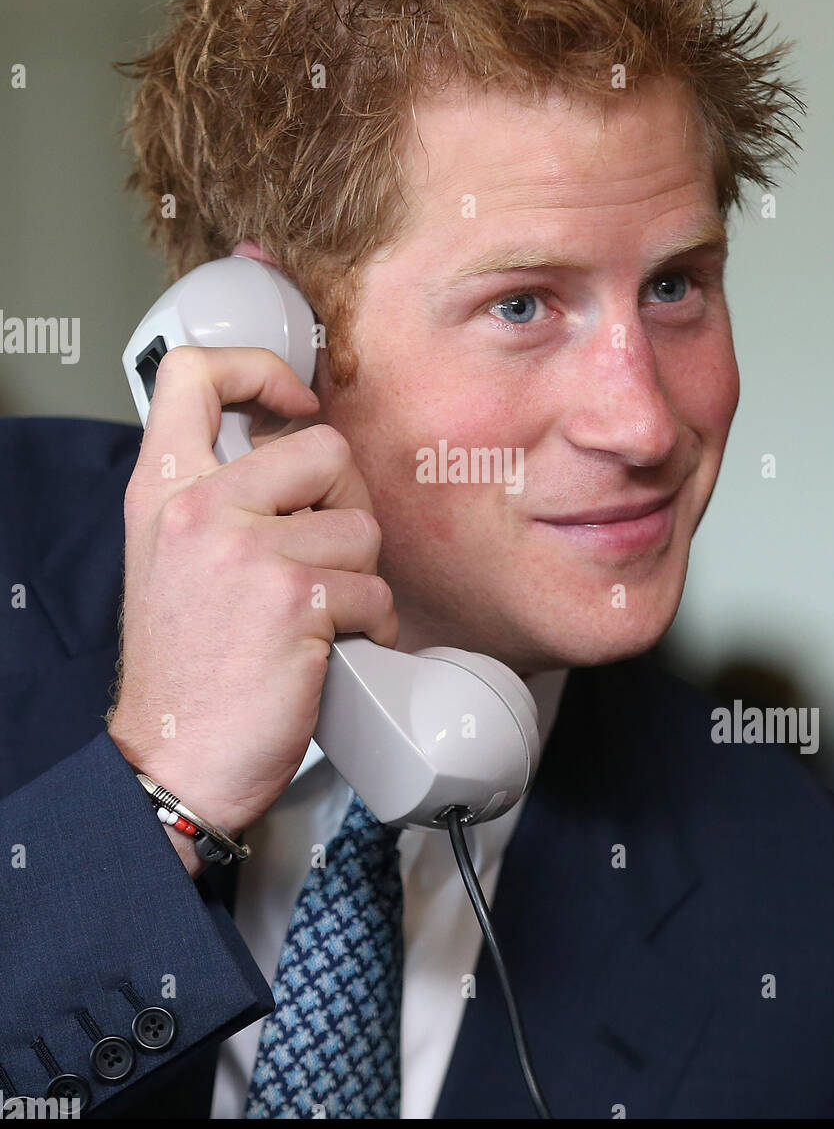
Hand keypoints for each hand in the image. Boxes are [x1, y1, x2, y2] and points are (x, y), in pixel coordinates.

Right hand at [108, 346, 397, 863]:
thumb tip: (297, 453)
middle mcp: (200, 508)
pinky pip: (375, 589)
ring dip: (359, 578)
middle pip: (326, 448)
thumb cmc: (184, 666)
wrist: (173, 759)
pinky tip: (335, 649)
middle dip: (345, 505)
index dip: (259, 369)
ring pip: (362, 527)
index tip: (293, 402)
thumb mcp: (169, 556)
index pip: (193, 373)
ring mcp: (248, 552)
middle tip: (325, 553)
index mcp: (163, 489)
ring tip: (321, 615)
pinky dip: (371, 627)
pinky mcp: (297, 602)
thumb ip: (216, 495)